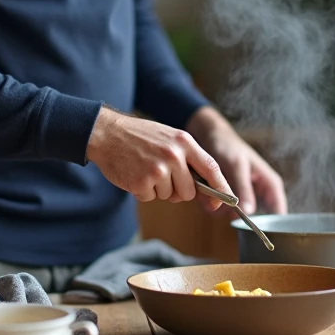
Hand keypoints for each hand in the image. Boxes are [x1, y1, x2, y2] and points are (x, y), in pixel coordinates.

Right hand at [86, 107, 232, 208]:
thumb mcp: (168, 137)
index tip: (228, 200)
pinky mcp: (142, 182)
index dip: (221, 186)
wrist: (106, 133)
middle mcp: (173, 155)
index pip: (211, 167)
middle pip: (189, 191)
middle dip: (178, 190)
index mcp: (184, 142)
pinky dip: (143, 191)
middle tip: (162, 175)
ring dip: (158, 189)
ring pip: (169, 196)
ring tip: (145, 169)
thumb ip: (187, 157)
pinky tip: (135, 174)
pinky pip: (150, 198)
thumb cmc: (139, 136)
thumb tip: (204, 187)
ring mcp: (158, 170)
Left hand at [186, 107, 286, 215]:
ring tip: (207, 190)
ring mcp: (243, 197)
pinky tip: (203, 191)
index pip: (279, 213)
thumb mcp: (237, 166)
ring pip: (233, 216)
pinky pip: (220, 210)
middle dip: (232, 213)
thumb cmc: (228, 147)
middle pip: (252, 218)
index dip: (269, 224)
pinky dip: (210, 204)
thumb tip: (249, 212)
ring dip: (218, 207)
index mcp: (270, 185)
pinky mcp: (228, 198)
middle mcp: (259, 193)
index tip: (251, 227)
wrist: (209, 136)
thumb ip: (243, 189)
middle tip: (219, 201)